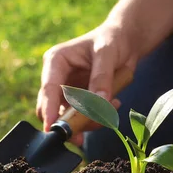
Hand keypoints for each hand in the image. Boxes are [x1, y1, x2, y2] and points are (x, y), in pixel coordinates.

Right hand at [36, 24, 136, 144]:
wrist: (124, 42)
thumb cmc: (112, 40)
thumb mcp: (107, 53)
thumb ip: (102, 77)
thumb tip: (99, 102)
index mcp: (55, 61)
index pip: (48, 89)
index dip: (48, 110)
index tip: (51, 128)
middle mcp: (56, 78)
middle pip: (52, 109)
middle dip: (70, 122)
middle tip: (87, 132)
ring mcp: (66, 91)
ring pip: (68, 118)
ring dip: (89, 120)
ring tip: (113, 105)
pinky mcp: (78, 101)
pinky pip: (82, 119)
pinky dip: (98, 117)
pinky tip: (114, 103)